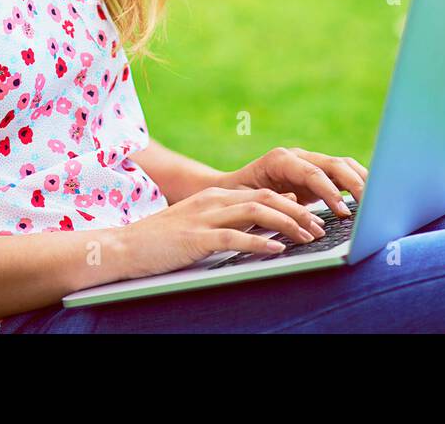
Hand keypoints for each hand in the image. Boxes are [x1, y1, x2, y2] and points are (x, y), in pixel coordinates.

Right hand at [118, 186, 330, 278]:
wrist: (124, 246)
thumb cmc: (163, 241)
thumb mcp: (201, 225)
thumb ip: (230, 221)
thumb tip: (265, 223)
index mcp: (216, 197)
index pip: (264, 194)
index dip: (293, 205)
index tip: (314, 218)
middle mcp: (213, 201)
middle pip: (266, 199)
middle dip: (298, 212)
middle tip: (320, 227)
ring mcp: (204, 218)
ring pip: (256, 213)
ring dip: (287, 224)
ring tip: (308, 237)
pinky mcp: (196, 238)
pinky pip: (235, 238)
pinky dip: (260, 243)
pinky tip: (277, 250)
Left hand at [217, 146, 367, 217]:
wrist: (230, 189)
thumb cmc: (236, 198)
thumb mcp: (249, 201)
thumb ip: (273, 201)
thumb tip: (299, 206)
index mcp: (279, 160)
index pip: (312, 172)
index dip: (330, 191)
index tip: (343, 212)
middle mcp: (297, 157)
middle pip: (334, 164)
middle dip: (353, 185)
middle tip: (368, 208)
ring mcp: (309, 163)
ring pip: (343, 165)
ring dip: (361, 181)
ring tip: (375, 203)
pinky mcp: (317, 174)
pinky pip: (342, 175)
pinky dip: (357, 184)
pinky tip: (368, 200)